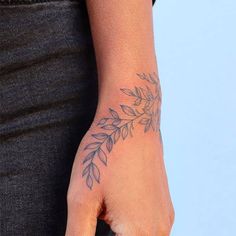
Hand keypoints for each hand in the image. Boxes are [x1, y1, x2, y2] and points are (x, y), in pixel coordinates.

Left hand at [65, 73, 173, 234]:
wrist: (132, 121)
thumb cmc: (106, 154)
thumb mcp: (82, 199)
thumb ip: (77, 235)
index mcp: (139, 234)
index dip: (94, 231)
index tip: (93, 215)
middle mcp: (159, 230)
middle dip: (107, 232)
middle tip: (97, 209)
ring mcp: (165, 215)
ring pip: (136, 235)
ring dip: (119, 229)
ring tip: (105, 202)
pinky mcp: (165, 203)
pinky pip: (146, 224)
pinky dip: (130, 221)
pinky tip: (118, 197)